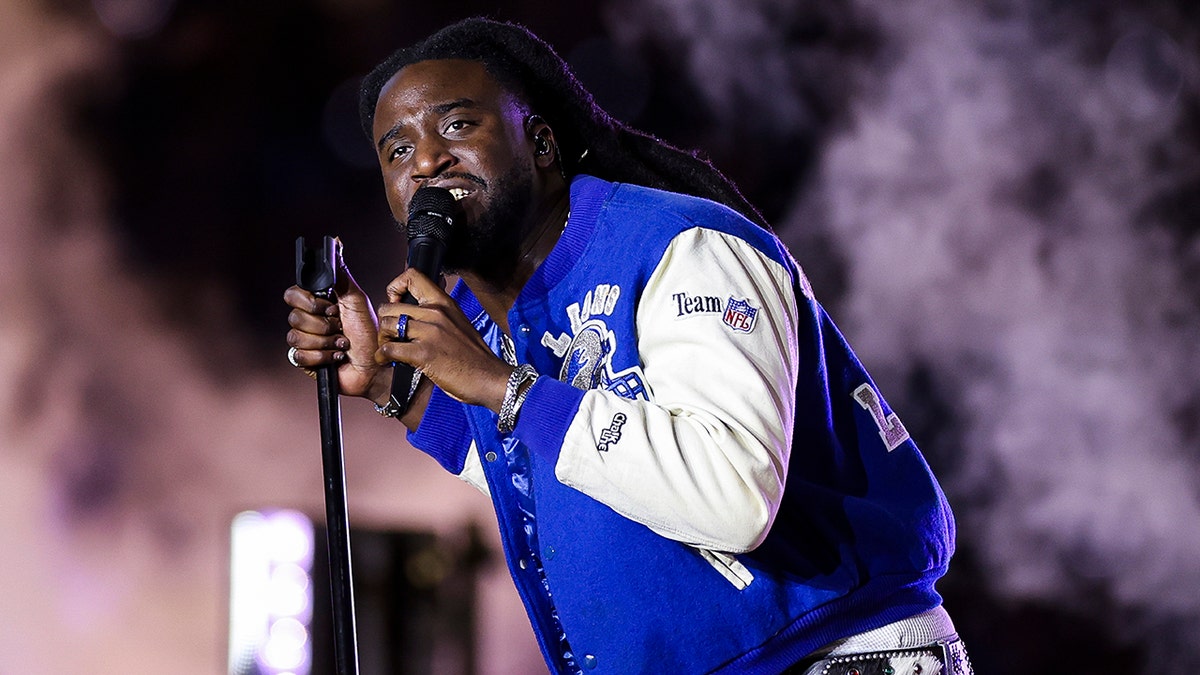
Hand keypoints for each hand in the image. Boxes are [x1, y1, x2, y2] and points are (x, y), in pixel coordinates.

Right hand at [284, 256, 390, 401]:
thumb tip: (336, 245)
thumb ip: (342, 275)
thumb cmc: (370, 334)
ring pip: (296, 337)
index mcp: (318, 304)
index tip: (331, 306)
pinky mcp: (306, 361)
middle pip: (294, 316)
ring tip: (343, 343)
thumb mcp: (357, 300)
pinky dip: (323, 357)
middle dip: (324, 324)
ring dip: (326, 341)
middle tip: (341, 326)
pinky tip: (336, 357)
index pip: (293, 294)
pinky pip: (300, 355)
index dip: (310, 301)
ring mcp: (306, 342)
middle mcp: (309, 321)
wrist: (376, 366)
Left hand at [376, 269, 511, 411]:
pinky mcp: (423, 353)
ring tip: (389, 351)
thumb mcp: (459, 323)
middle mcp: (436, 313)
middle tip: (391, 337)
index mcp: (445, 303)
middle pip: (390, 307)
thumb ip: (439, 314)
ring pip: (387, 325)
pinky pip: (389, 349)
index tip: (396, 304)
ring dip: (383, 340)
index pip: (412, 277)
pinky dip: (383, 357)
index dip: (396, 288)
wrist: (490, 378)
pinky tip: (389, 362)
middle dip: (385, 324)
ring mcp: (429, 332)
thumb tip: (419, 310)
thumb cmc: (475, 357)